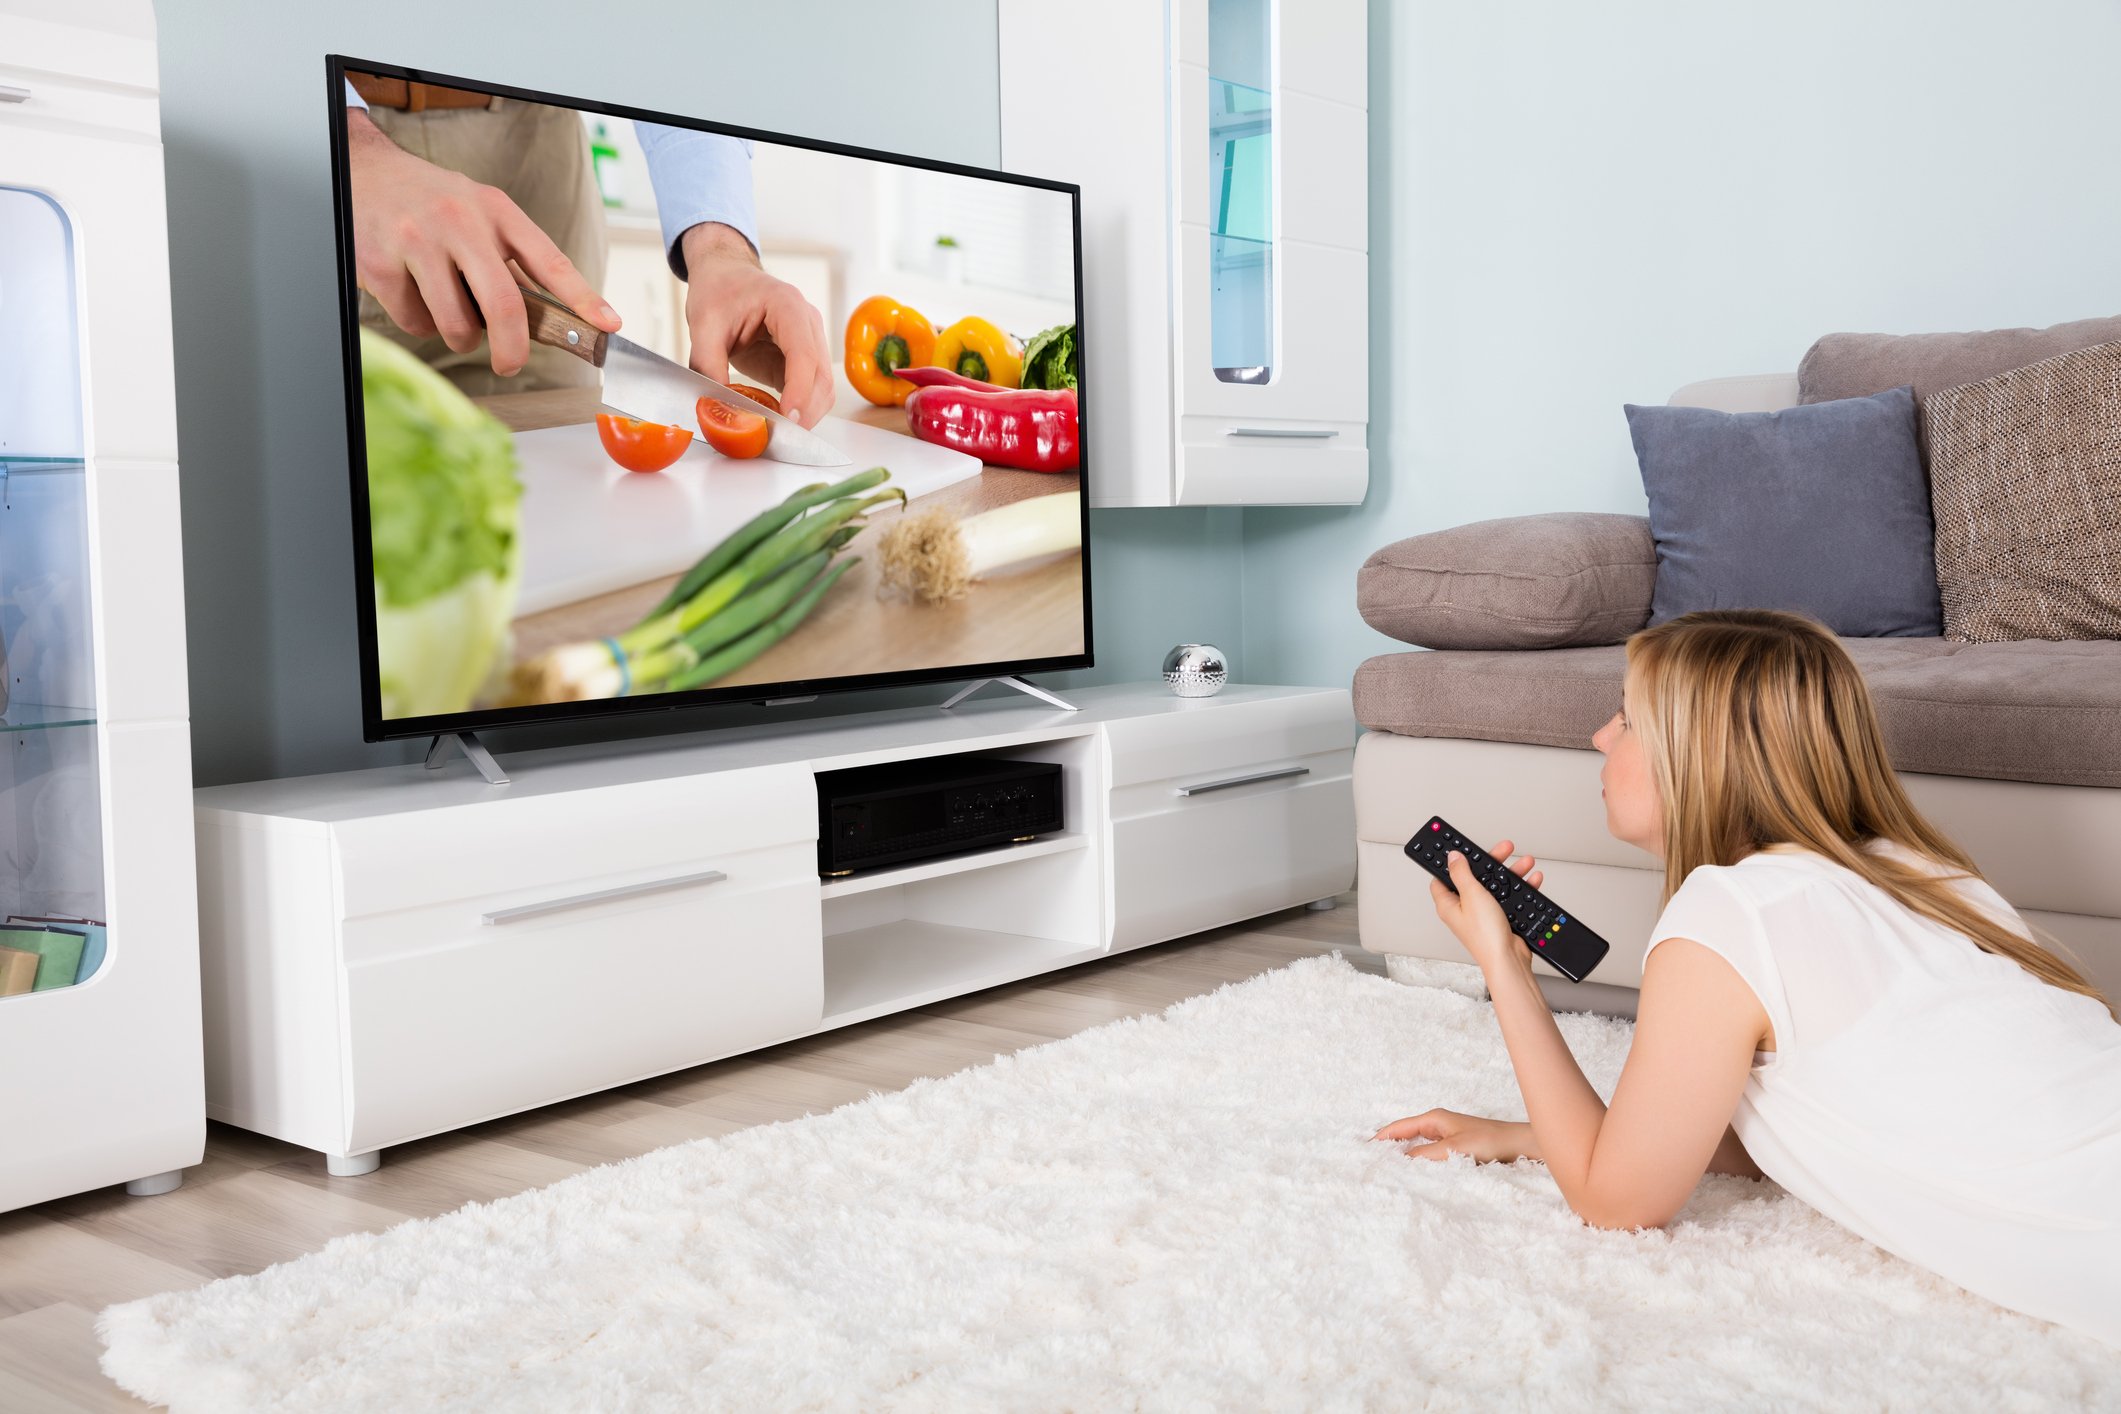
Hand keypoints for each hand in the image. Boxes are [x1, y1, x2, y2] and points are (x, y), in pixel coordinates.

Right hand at [345, 109, 618, 375]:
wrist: (364, 171)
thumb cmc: (432, 201)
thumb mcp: (480, 211)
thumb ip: (510, 257)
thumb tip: (547, 318)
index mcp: (495, 210)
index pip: (549, 260)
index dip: (583, 298)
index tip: (608, 325)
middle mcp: (459, 222)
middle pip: (504, 305)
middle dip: (513, 349)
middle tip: (511, 365)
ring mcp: (417, 241)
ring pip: (456, 324)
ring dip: (459, 336)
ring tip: (449, 311)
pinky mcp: (381, 264)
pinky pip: (415, 323)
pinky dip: (419, 322)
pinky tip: (414, 294)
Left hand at [679, 223, 834, 427]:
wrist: (727, 276)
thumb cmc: (719, 291)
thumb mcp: (704, 323)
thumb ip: (707, 363)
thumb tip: (716, 405)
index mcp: (788, 306)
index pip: (804, 355)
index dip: (799, 391)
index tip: (786, 419)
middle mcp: (809, 324)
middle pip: (822, 377)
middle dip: (805, 412)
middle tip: (777, 437)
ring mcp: (812, 343)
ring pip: (824, 389)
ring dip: (805, 415)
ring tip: (776, 432)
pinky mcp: (805, 360)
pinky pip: (812, 391)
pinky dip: (799, 410)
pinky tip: (777, 420)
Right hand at [1373, 1109, 1538, 1163]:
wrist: (1518, 1145)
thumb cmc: (1489, 1141)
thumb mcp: (1453, 1150)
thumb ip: (1425, 1155)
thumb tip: (1400, 1162)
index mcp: (1434, 1119)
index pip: (1399, 1127)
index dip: (1381, 1137)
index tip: (1363, 1148)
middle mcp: (1438, 1125)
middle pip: (1405, 1135)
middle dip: (1388, 1146)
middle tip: (1371, 1160)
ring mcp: (1447, 1136)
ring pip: (1417, 1145)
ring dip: (1404, 1155)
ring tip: (1388, 1168)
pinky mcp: (1457, 1148)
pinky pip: (1430, 1154)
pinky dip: (1419, 1161)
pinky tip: (1416, 1172)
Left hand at [1429, 838, 1543, 974]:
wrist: (1509, 960)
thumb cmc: (1486, 936)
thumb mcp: (1472, 895)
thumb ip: (1462, 873)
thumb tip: (1453, 857)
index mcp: (1448, 903)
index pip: (1444, 875)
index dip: (1452, 860)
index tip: (1459, 846)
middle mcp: (1464, 909)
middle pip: (1475, 876)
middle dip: (1490, 862)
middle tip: (1503, 849)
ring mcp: (1482, 914)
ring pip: (1495, 886)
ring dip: (1510, 873)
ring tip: (1524, 862)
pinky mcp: (1499, 918)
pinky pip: (1508, 898)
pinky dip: (1520, 888)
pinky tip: (1531, 880)